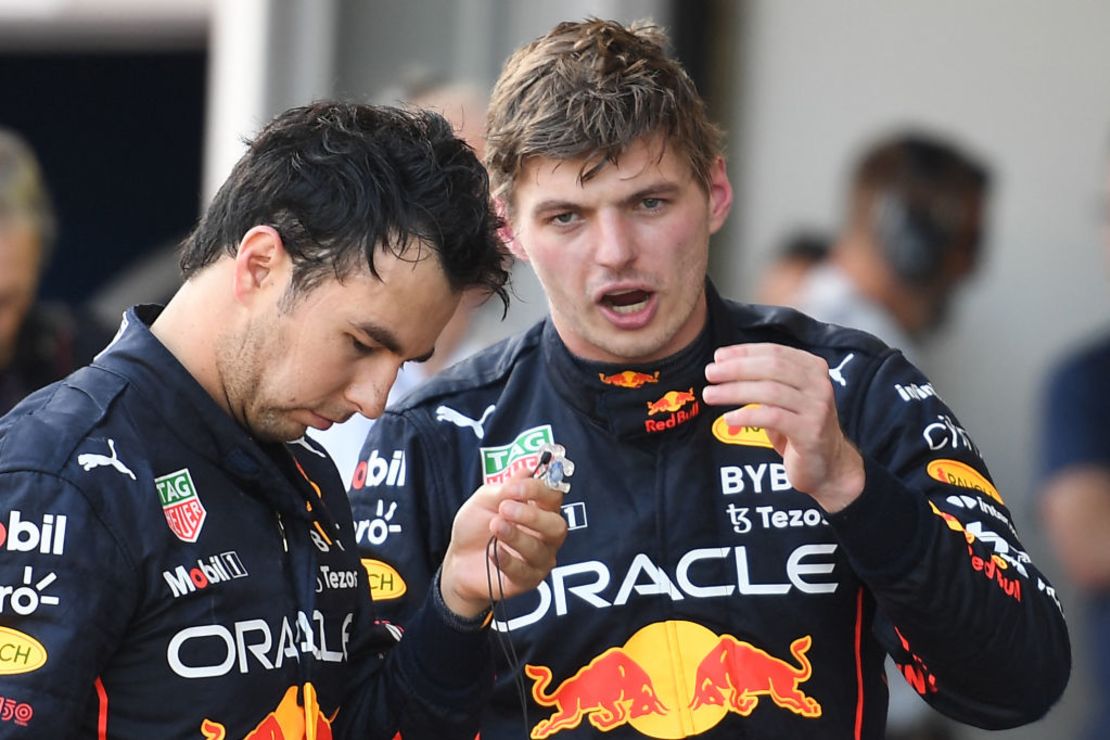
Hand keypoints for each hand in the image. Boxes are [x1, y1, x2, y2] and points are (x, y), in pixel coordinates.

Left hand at [439, 470, 567, 618]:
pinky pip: (524, 572)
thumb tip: (527, 471)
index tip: (514, 489)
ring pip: (539, 550)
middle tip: (505, 509)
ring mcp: (539, 559)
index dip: (538, 490)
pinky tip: (493, 551)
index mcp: (539, 510)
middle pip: (556, 526)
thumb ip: (505, 488)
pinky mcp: (527, 580)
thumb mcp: (484, 501)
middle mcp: (545, 535)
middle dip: (532, 516)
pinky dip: (508, 561)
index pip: (553, 496)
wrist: (458, 559)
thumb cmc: (476, 527)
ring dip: (516, 536)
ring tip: (495, 526)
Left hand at [702, 343, 863, 511]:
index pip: (774, 352)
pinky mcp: (810, 431)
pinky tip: (729, 418)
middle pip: (771, 367)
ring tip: (711, 395)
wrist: (828, 466)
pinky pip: (773, 417)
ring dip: (735, 391)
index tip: (718, 357)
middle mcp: (819, 384)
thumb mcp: (783, 398)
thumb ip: (763, 380)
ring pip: (770, 391)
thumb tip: (723, 363)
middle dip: (736, 368)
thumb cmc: (799, 428)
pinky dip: (747, 415)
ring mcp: (817, 408)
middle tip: (710, 373)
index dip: (744, 352)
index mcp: (813, 368)